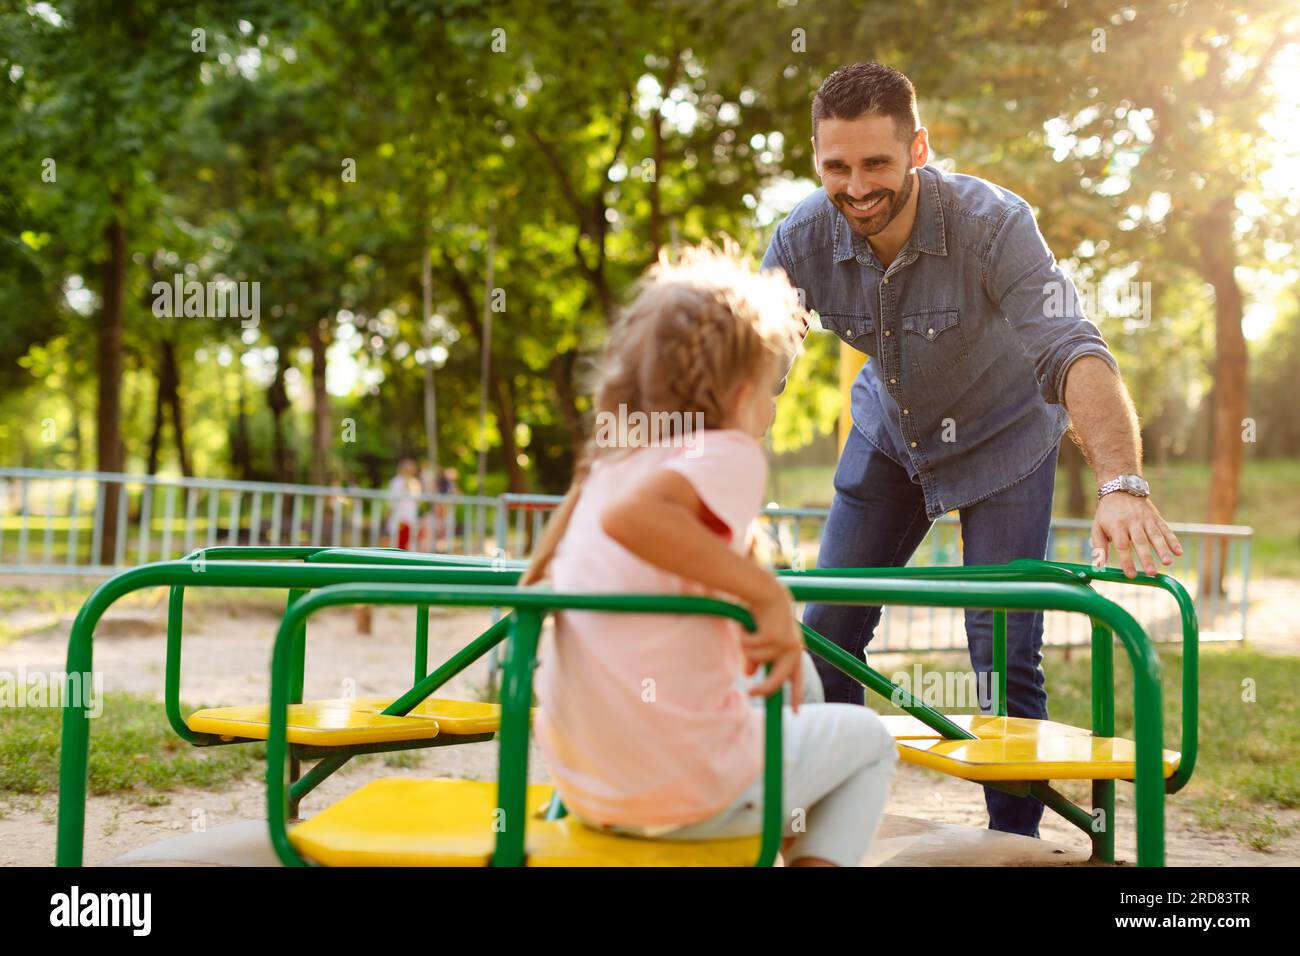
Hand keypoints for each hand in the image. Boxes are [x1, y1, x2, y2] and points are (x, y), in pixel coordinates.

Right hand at [741, 583, 804, 710]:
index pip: (797, 679)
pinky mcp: (774, 638)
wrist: (768, 592)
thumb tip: (748, 674)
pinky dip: (743, 637)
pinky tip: (746, 626)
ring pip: (757, 660)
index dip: (797, 696)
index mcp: (794, 652)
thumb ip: (757, 658)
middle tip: (750, 693)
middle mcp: (793, 651)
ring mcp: (784, 644)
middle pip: (777, 681)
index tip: (796, 713)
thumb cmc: (764, 615)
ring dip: (746, 647)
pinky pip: (750, 648)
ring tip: (747, 632)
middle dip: (764, 689)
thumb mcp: (762, 640)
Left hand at [1091, 492, 1182, 577]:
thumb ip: (1099, 545)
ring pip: (1155, 535)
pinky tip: (1178, 552)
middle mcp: (1132, 522)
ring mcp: (1146, 519)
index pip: (1122, 545)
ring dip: (1163, 549)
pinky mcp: (1156, 517)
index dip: (1127, 560)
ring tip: (1168, 563)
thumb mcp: (1097, 526)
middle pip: (1140, 542)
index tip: (1131, 574)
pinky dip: (1173, 540)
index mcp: (1117, 526)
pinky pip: (1166, 529)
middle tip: (1151, 573)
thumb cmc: (1107, 513)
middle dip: (1146, 558)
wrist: (1121, 488)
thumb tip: (1100, 564)